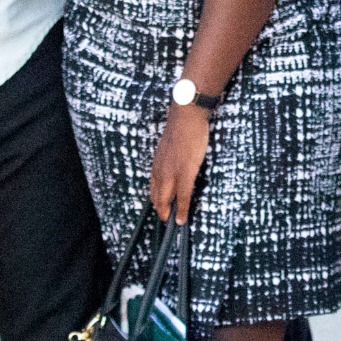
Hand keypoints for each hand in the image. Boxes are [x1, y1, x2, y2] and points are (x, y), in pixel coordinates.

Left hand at [149, 104, 210, 222]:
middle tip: (163, 218)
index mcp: (157, 163)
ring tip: (171, 222)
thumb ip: (169, 157)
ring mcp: (172, 173)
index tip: (157, 205)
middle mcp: (161, 170)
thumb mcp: (169, 146)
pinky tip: (182, 218)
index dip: (155, 197)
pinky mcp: (185, 173)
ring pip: (167, 198)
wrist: (186, 118)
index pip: (153, 185)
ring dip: (168, 212)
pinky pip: (183, 196)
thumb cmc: (181, 128)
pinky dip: (182, 210)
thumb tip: (174, 164)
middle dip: (160, 208)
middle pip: (157, 195)